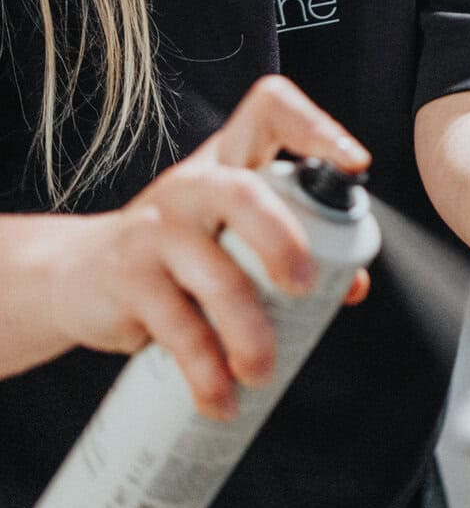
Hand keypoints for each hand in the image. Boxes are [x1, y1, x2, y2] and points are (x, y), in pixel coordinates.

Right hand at [45, 76, 371, 419]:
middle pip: (245, 194)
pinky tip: (220, 398)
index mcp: (229, 161)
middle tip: (306, 287)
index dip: (317, 127)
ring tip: (264, 372)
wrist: (76, 276)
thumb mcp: (230, 233)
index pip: (269, 110)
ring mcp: (156, 228)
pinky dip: (205, 371)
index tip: (356, 163)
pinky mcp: (127, 277)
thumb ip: (293, 246)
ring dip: (249, 333)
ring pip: (216, 277)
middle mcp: (193, 184)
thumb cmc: (179, 249)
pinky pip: (176, 327)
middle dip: (284, 241)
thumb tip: (350, 285)